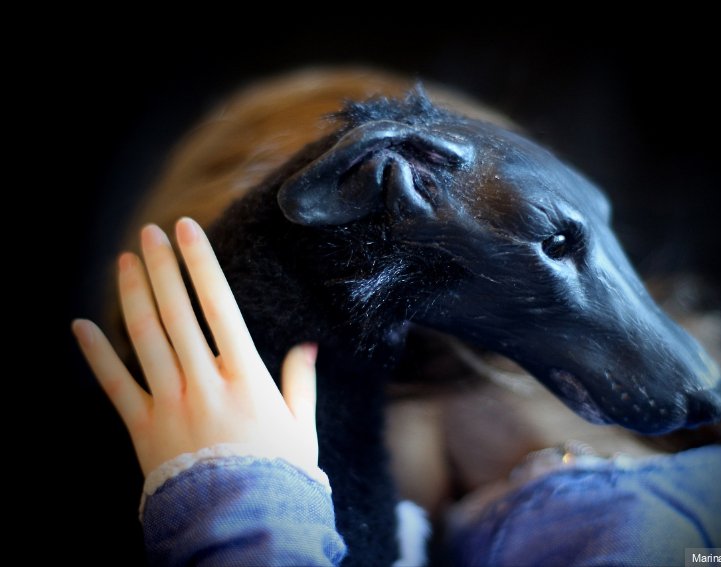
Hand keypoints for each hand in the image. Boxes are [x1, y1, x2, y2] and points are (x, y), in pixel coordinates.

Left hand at [72, 218, 321, 482]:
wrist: (242, 523)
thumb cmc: (278, 473)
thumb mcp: (301, 426)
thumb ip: (301, 382)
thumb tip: (309, 346)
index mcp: (245, 375)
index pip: (219, 304)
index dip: (201, 264)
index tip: (189, 230)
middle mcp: (204, 381)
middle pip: (177, 311)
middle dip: (162, 267)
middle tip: (151, 233)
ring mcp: (170, 403)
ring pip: (145, 337)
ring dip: (133, 295)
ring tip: (125, 260)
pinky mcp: (143, 428)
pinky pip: (114, 385)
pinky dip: (96, 356)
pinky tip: (80, 326)